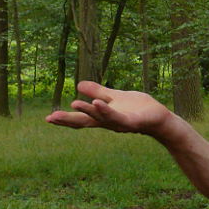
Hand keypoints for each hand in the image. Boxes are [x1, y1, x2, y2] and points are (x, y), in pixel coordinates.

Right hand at [46, 81, 173, 137]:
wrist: (159, 116)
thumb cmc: (138, 108)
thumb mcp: (114, 96)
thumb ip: (97, 91)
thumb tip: (78, 85)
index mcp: (102, 116)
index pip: (81, 118)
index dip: (65, 118)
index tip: (48, 118)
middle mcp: (108, 122)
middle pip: (86, 121)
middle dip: (68, 120)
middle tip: (51, 118)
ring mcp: (119, 123)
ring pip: (100, 118)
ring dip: (87, 110)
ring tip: (74, 103)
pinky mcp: (131, 122)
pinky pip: (117, 117)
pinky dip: (106, 110)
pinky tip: (97, 103)